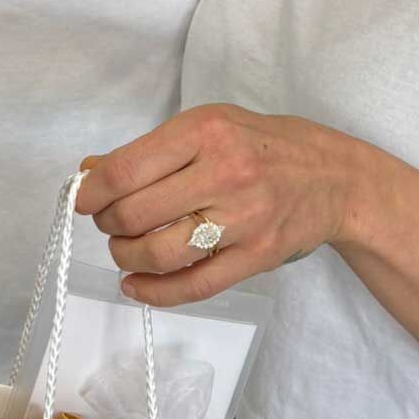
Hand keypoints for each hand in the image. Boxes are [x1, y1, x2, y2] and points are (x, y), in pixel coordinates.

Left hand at [76, 104, 362, 307]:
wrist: (334, 177)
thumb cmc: (262, 146)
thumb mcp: (209, 126)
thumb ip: (150, 150)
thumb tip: (90, 172)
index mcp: (206, 132)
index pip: (126, 170)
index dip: (92, 192)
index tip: (84, 200)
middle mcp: (224, 173)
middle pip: (135, 215)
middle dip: (108, 223)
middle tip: (110, 222)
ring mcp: (243, 219)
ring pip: (159, 253)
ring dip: (126, 257)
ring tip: (125, 250)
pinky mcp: (255, 257)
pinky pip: (193, 286)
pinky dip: (154, 292)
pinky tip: (136, 285)